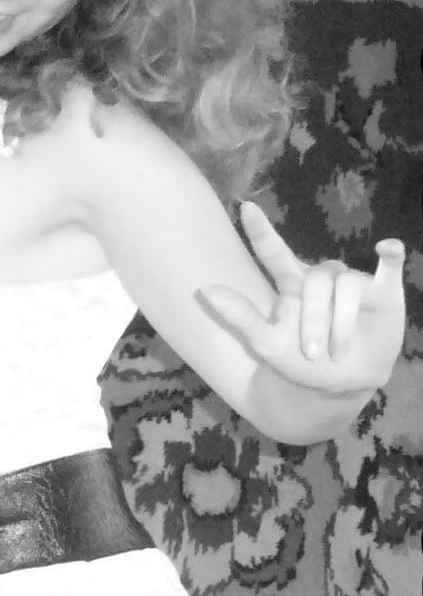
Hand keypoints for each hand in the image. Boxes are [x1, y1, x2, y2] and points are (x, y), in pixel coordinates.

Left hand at [203, 201, 405, 394]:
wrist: (343, 386)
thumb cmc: (303, 363)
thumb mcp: (267, 344)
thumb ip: (239, 317)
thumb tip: (204, 288)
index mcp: (293, 285)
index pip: (276, 253)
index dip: (262, 233)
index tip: (246, 209)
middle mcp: (323, 278)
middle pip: (317, 281)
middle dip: (314, 320)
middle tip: (311, 353)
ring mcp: (355, 283)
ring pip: (347, 285)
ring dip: (341, 324)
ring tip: (337, 352)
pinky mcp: (384, 291)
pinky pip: (390, 265)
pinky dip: (390, 255)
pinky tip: (386, 248)